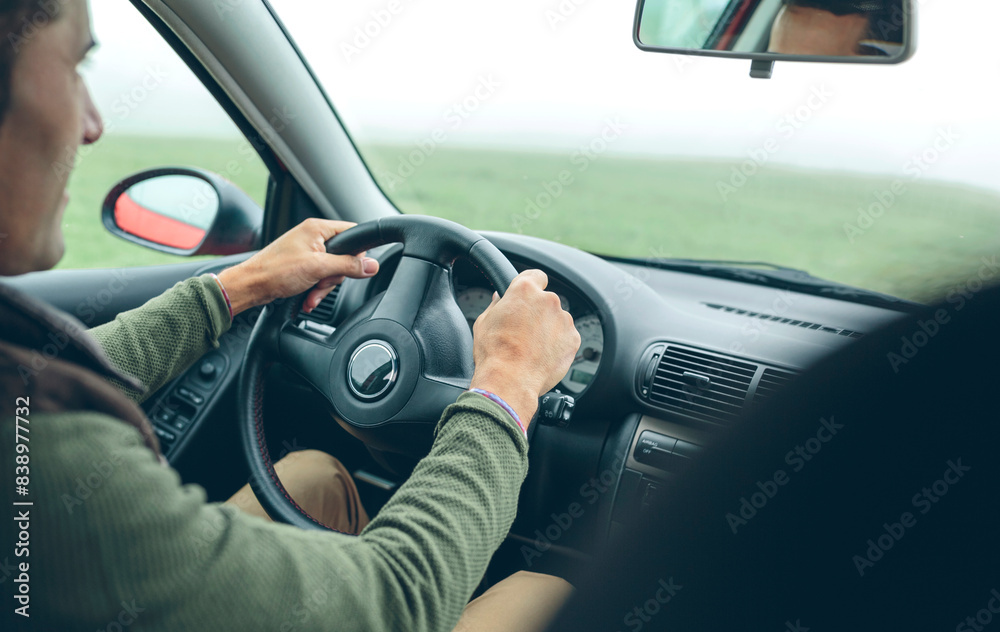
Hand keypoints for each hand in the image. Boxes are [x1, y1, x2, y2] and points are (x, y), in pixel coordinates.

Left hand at [217, 218, 378, 315]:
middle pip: (343, 256)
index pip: (352, 233)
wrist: (251, 286)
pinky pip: (319, 277)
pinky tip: (308, 297)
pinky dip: (315, 289)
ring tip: (311, 294)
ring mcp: (307, 251)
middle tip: (322, 281)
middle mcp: (312, 237)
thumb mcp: (318, 268)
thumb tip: (371, 265)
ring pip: (331, 270)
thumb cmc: (275, 271)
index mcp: (317, 228)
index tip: (354, 268)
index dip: (357, 253)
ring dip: (323, 287)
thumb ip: (348, 265)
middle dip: (334, 276)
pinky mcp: (301, 265)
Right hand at [469, 270, 580, 425]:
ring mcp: (563, 319)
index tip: (529, 295)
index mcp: (525, 290)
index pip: (536, 275)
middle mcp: (548, 300)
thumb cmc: (495, 353)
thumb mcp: (484, 323)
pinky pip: (566, 337)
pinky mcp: (573, 339)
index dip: (532, 285)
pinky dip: (558, 344)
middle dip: (538, 312)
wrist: (510, 380)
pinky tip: (542, 356)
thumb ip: (495, 306)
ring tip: (532, 348)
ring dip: (549, 329)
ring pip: (557, 319)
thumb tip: (498, 299)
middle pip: (547, 300)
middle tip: (524, 330)